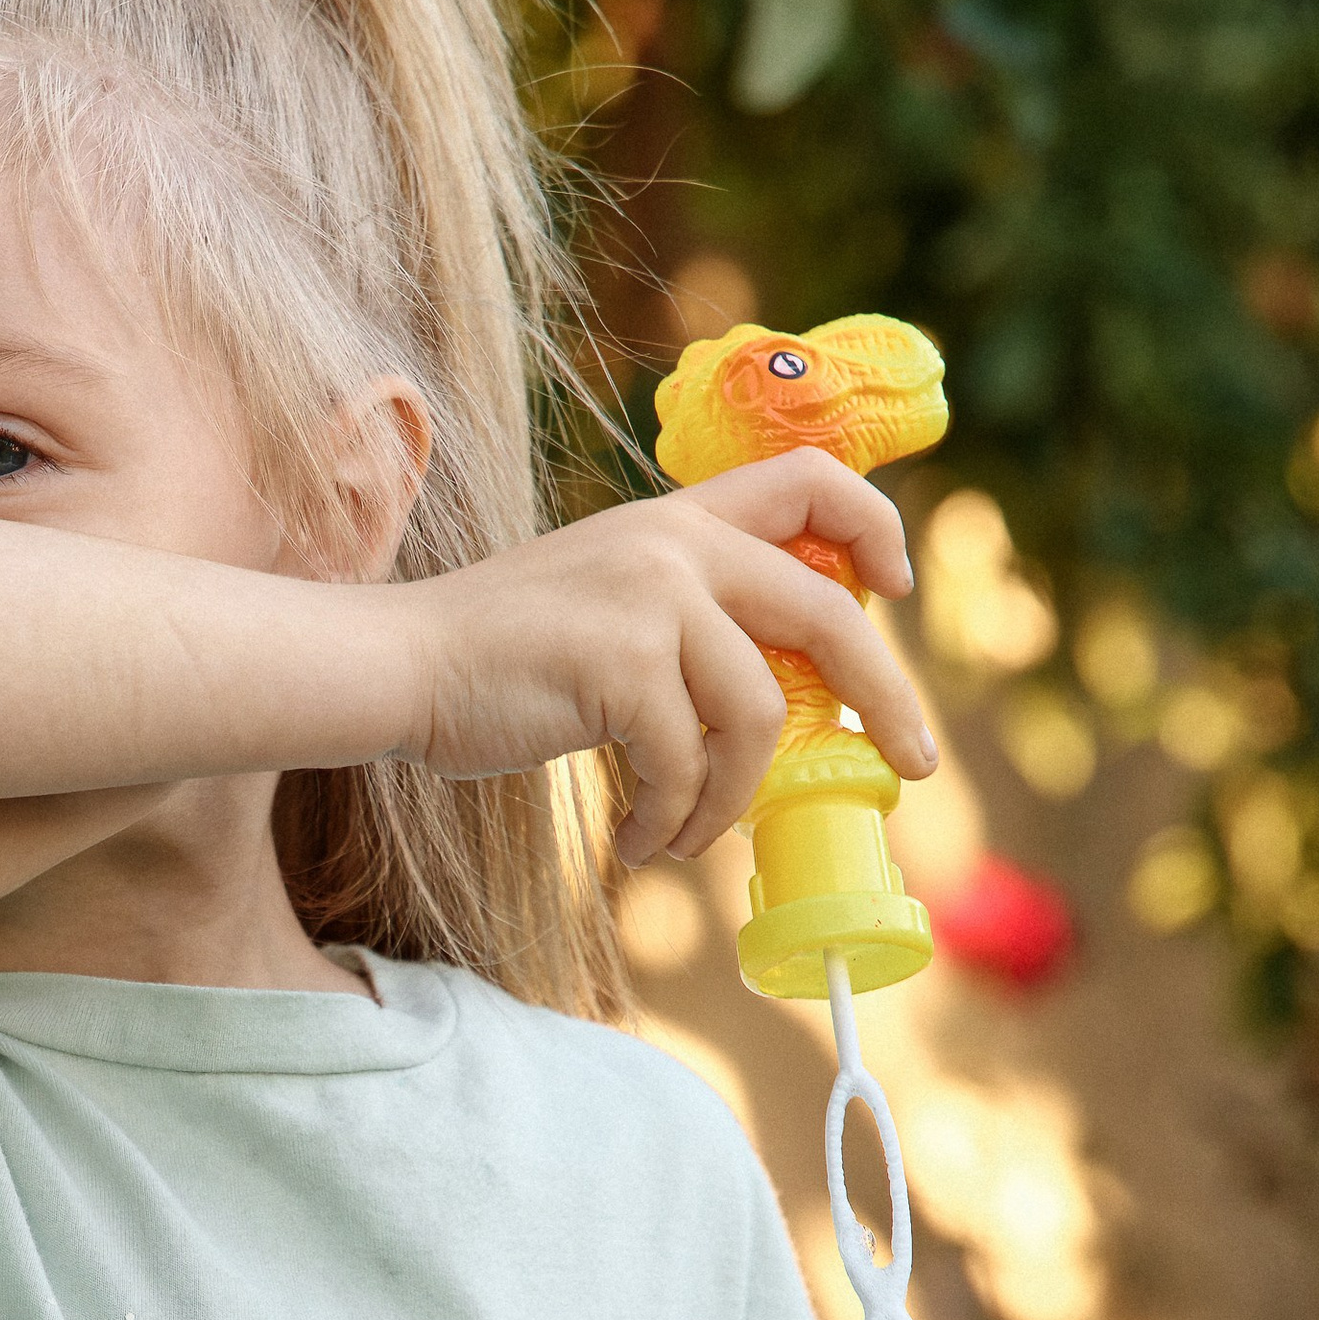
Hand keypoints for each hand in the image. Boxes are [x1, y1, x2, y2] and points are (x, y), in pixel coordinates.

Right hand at [412, 448, 936, 865]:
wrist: (401, 665)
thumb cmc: (497, 656)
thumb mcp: (606, 600)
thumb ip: (686, 617)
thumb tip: (777, 704)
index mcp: (676, 520)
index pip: (808, 478)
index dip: (873, 527)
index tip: (895, 591)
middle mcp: (673, 544)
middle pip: (828, 612)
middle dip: (890, 695)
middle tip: (916, 764)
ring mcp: (650, 600)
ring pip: (759, 715)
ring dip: (732, 800)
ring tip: (684, 838)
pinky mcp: (621, 665)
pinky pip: (687, 766)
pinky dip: (671, 822)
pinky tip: (637, 842)